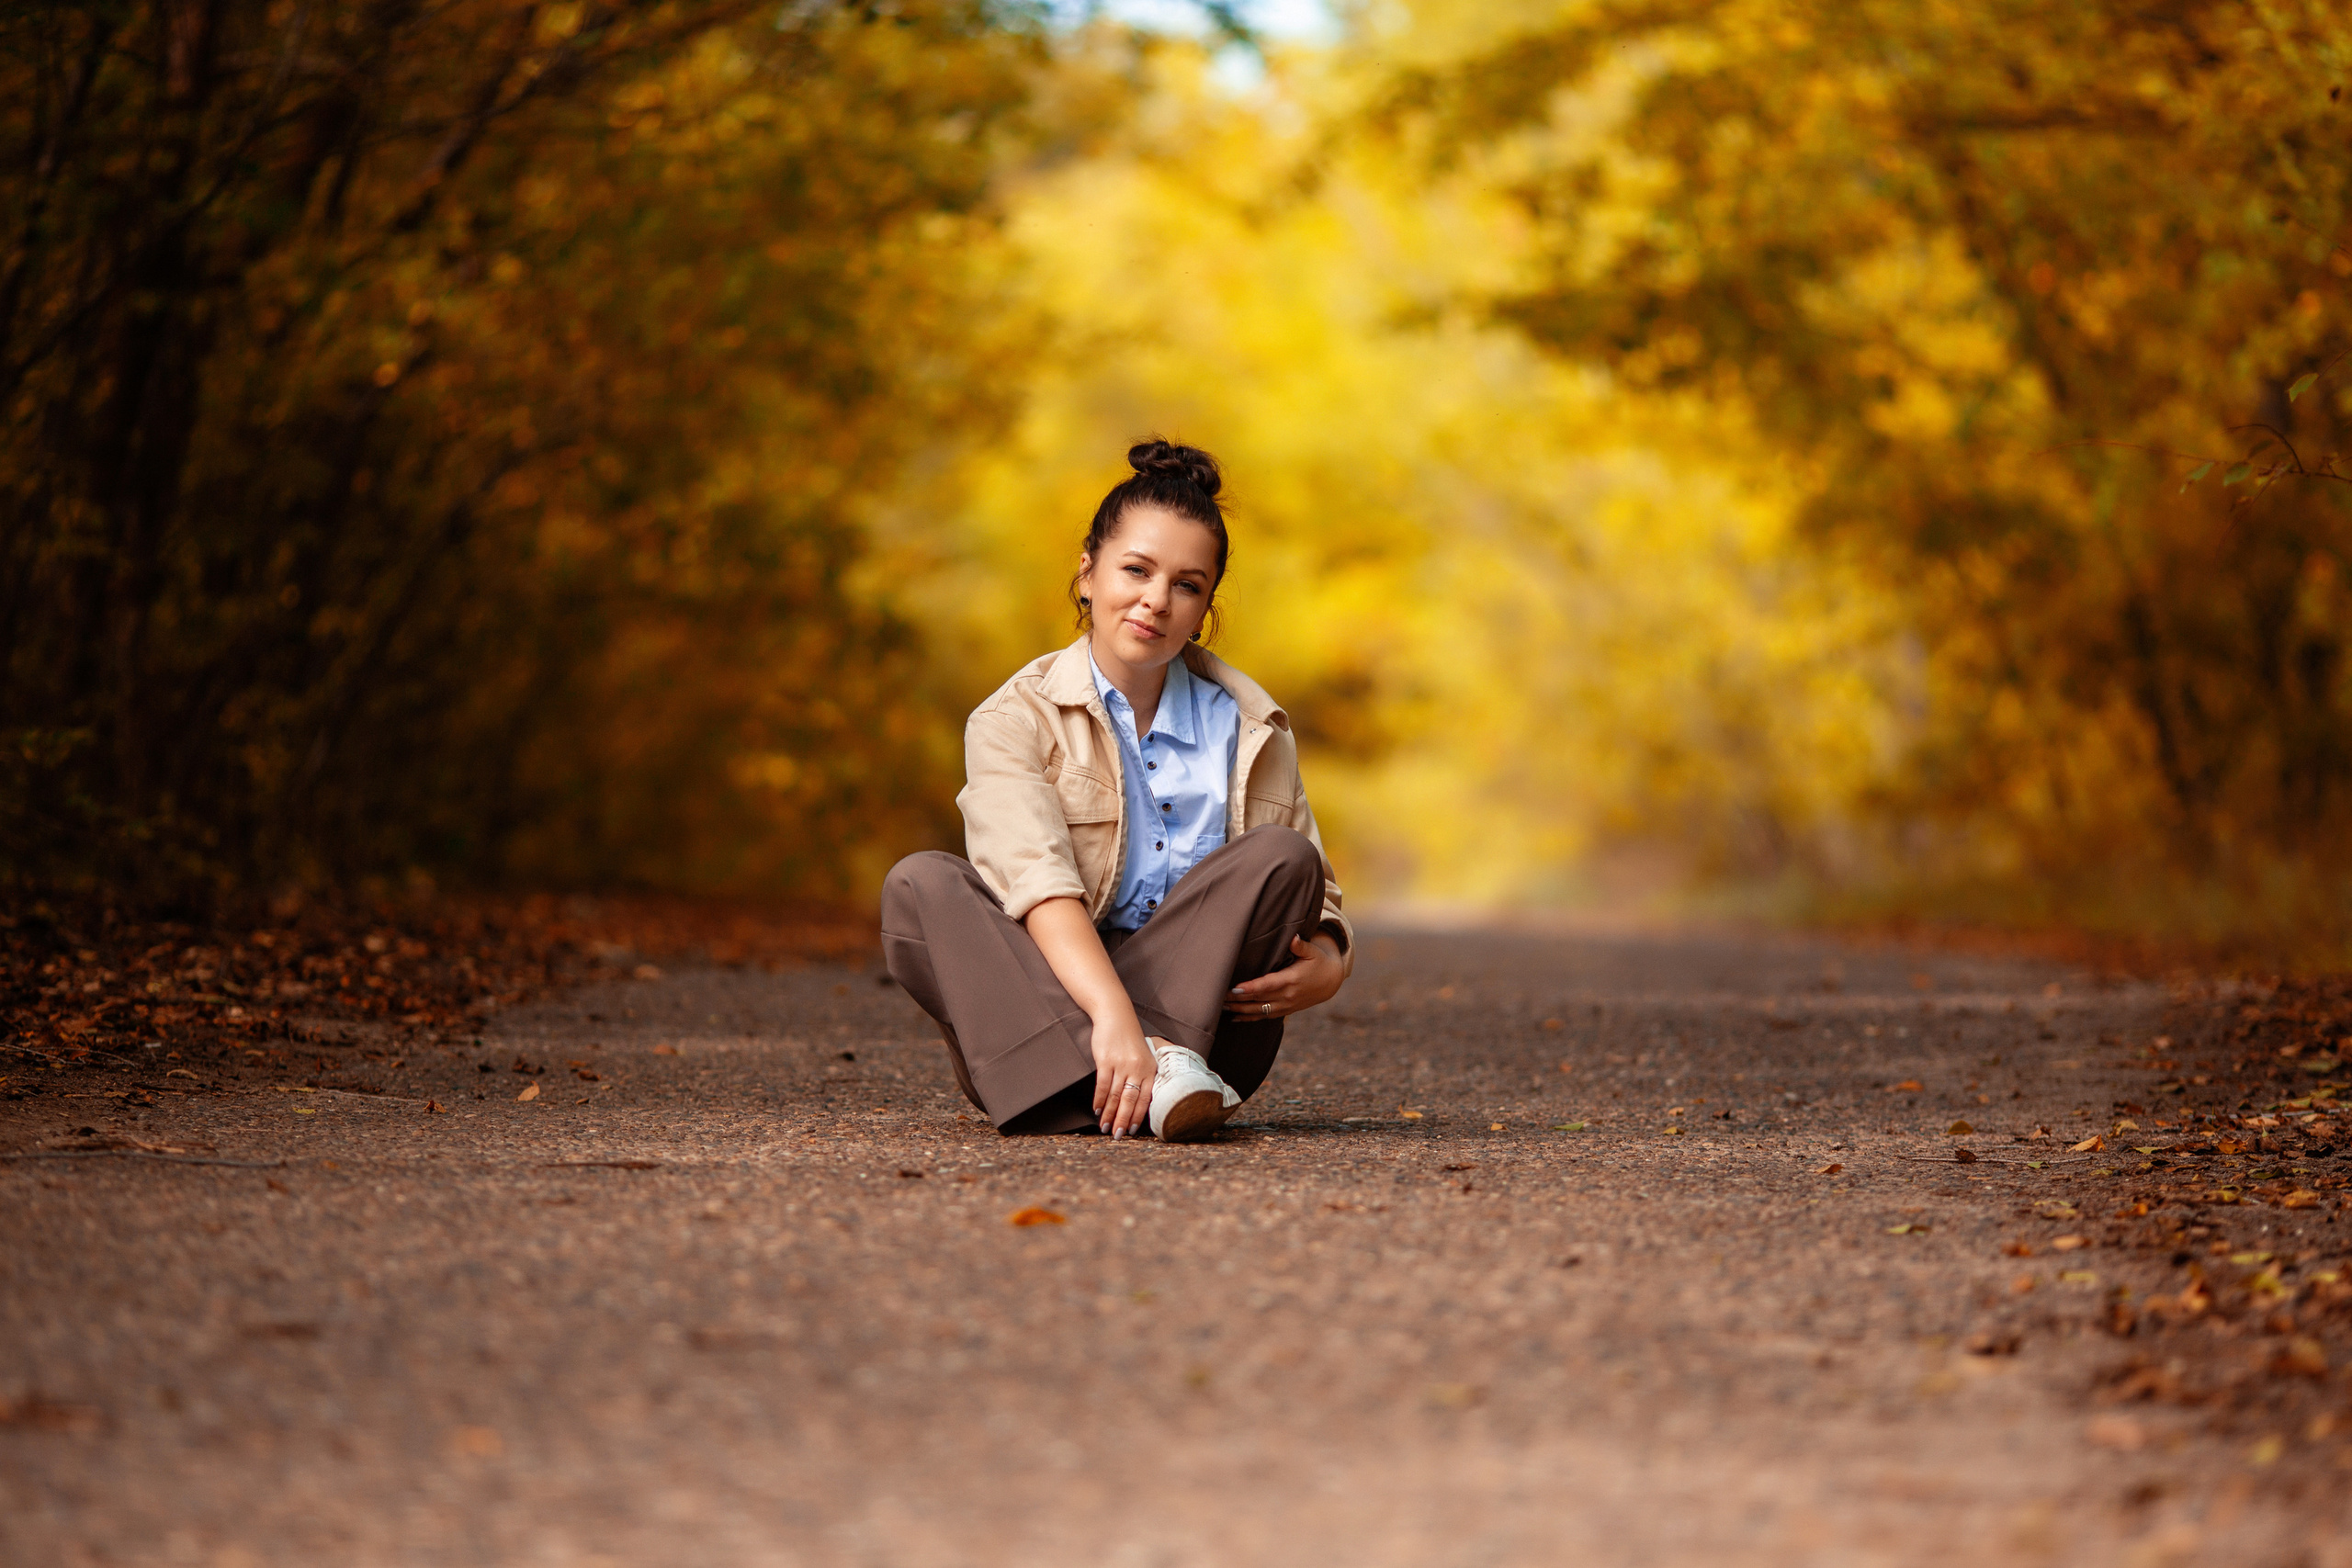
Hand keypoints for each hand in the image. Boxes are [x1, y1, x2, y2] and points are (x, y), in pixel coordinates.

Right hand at [1090, 1015, 1155, 1136]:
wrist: (1116, 1015)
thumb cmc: (1129, 1038)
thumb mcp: (1143, 1056)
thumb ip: (1142, 1076)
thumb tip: (1136, 1103)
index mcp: (1150, 1069)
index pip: (1146, 1099)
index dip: (1138, 1117)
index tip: (1131, 1131)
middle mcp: (1138, 1068)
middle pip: (1130, 1101)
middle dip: (1122, 1120)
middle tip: (1116, 1136)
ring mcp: (1122, 1064)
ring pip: (1115, 1096)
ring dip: (1108, 1114)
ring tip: (1104, 1127)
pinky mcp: (1106, 1060)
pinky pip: (1102, 1085)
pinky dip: (1099, 1100)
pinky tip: (1096, 1110)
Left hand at [1223, 933, 1343, 1022]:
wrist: (1330, 982)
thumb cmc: (1318, 963)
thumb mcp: (1312, 953)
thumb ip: (1301, 946)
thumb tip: (1293, 938)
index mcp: (1291, 980)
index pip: (1267, 985)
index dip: (1250, 988)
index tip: (1235, 989)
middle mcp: (1287, 996)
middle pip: (1258, 999)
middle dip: (1238, 999)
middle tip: (1218, 997)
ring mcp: (1286, 1005)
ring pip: (1259, 1011)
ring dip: (1240, 1010)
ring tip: (1221, 1007)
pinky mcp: (1285, 1010)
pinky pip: (1265, 1017)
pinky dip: (1250, 1018)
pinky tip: (1235, 1017)